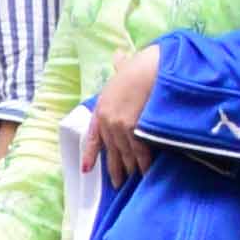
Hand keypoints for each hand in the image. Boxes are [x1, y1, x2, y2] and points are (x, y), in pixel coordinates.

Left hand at [88, 41, 164, 182]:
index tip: (87, 169)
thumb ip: (120, 66)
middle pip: (111, 151)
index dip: (90, 154)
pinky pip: (140, 152)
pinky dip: (144, 164)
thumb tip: (118, 55)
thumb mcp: (125, 67)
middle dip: (115, 168)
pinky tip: (147, 172)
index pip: (92, 136)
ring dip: (130, 169)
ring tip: (134, 180)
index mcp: (101, 108)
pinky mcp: (134, 130)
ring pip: (125, 154)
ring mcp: (120, 127)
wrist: (152, 67)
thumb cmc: (141, 64)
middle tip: (118, 184)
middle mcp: (107, 121)